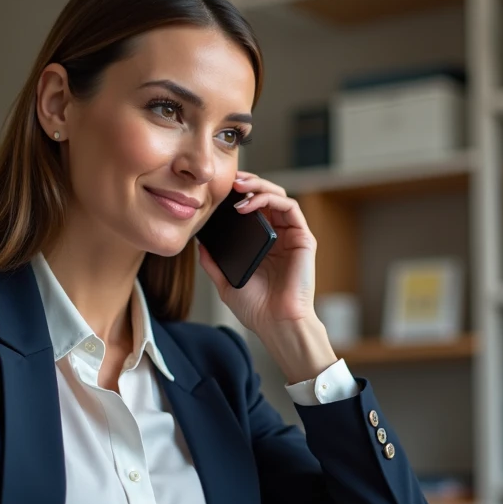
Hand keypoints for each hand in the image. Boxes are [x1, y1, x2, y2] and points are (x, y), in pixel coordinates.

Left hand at [198, 172, 316, 335]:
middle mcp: (279, 236)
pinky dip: (269, 199)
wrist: (276, 323)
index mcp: (263, 244)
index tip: (220, 189)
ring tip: (238, 187)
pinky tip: (249, 204)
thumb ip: (213, 263)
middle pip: (267, 197)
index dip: (239, 195)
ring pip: (279, 196)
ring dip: (259, 186)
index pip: (253, 209)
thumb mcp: (225, 282)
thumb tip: (199, 244)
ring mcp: (292, 236)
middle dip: (249, 182)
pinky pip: (290, 207)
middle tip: (231, 180)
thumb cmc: (256, 309)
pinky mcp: (303, 239)